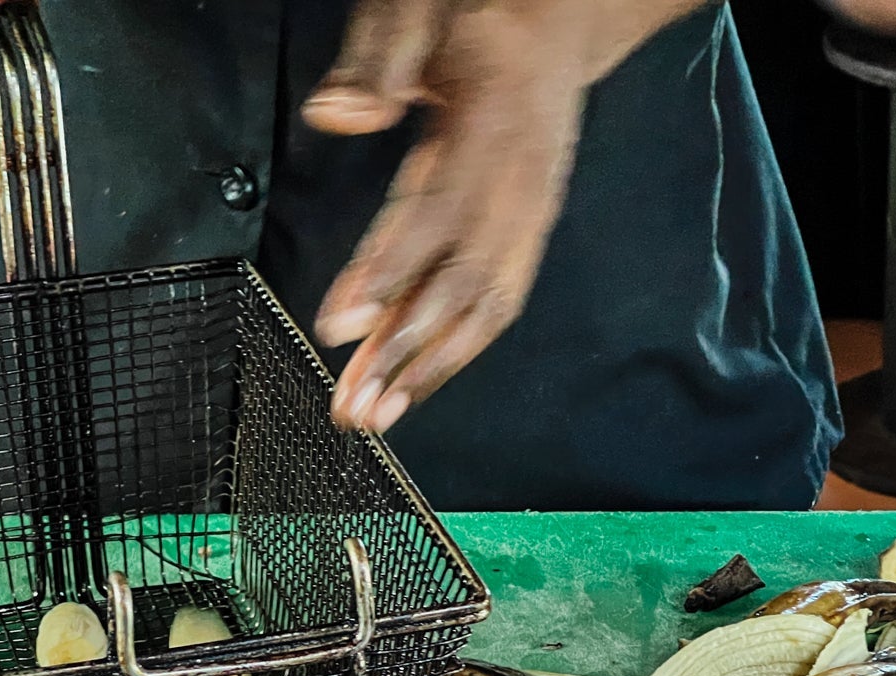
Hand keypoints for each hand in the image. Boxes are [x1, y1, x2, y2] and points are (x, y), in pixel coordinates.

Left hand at [305, 0, 708, 433]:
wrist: (560, 26)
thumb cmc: (479, 19)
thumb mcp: (424, 14)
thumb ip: (379, 61)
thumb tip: (336, 115)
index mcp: (490, 127)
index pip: (434, 213)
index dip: (386, 274)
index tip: (339, 324)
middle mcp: (518, 184)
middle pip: (463, 281)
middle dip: (404, 350)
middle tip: (352, 404)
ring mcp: (531, 214)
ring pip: (485, 307)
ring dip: (429, 369)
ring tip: (376, 416)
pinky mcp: (530, 234)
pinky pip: (499, 304)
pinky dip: (458, 352)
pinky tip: (416, 384)